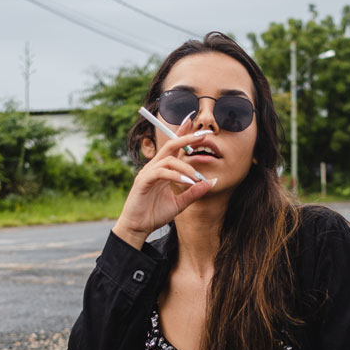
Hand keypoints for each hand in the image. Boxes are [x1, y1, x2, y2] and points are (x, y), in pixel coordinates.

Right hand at [112, 116, 214, 247]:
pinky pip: (160, 172)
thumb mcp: (179, 204)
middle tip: (202, 136)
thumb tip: (211, 182)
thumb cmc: (155, 214)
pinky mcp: (143, 181)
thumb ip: (193, 193)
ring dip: (185, 167)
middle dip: (186, 139)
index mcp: (162, 169)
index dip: (183, 134)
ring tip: (195, 177)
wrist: (138, 228)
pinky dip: (174, 176)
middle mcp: (154, 167)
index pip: (174, 148)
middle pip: (170, 146)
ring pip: (168, 160)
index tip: (193, 122)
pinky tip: (185, 182)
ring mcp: (147, 173)